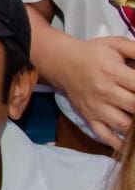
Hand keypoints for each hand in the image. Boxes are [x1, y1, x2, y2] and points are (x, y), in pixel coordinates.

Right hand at [55, 34, 134, 148]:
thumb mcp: (115, 44)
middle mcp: (103, 91)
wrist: (62, 62)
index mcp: (112, 71)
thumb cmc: (93, 53)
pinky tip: (130, 145)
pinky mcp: (89, 117)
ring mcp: (95, 107)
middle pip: (134, 106)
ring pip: (123, 124)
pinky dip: (118, 144)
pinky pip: (104, 135)